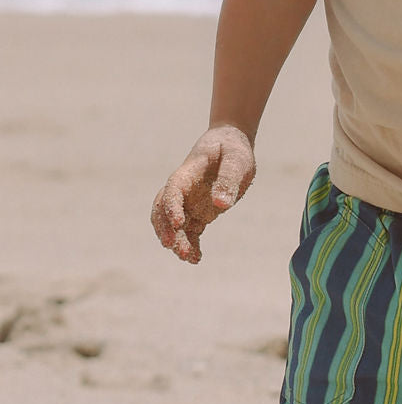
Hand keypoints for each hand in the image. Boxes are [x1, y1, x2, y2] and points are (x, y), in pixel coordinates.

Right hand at [151, 125, 255, 262]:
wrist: (230, 144)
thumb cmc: (233, 149)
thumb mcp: (236, 160)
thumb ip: (228, 179)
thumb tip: (221, 205)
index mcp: (188, 172)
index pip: (172, 190)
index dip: (171, 207)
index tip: (178, 223)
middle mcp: (183, 189)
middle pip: (163, 210)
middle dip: (166, 229)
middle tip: (175, 247)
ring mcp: (189, 202)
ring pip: (173, 225)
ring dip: (177, 241)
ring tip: (188, 257)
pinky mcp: (198, 212)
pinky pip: (188, 231)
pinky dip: (190, 244)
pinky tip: (196, 258)